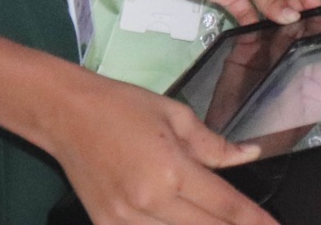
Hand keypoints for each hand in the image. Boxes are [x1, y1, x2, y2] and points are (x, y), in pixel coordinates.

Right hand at [54, 70, 275, 224]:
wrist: (65, 115)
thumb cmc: (122, 106)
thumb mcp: (175, 115)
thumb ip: (214, 144)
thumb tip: (248, 155)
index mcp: (171, 170)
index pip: (225, 205)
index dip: (255, 221)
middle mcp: (150, 202)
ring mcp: (125, 220)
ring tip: (222, 223)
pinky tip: (183, 221)